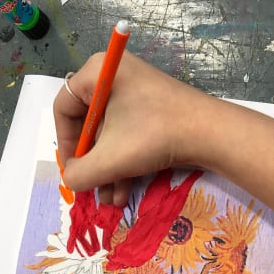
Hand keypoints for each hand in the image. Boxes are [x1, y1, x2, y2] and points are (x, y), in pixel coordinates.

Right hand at [54, 51, 217, 205]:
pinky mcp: (151, 109)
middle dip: (92, 164)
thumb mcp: (109, 159)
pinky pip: (126, 135)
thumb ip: (80, 174)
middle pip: (88, 126)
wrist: (209, 133)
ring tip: (110, 201)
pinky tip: (122, 192)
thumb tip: (71, 181)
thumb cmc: (154, 135)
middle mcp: (113, 75)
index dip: (64, 145)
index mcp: (97, 72)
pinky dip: (123, 162)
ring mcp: (134, 92)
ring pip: (109, 136)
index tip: (73, 171)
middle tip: (92, 190)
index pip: (64, 109)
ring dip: (107, 170)